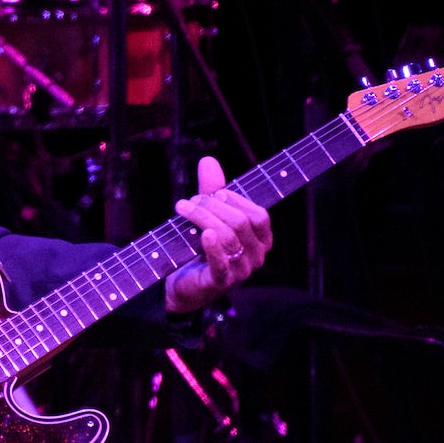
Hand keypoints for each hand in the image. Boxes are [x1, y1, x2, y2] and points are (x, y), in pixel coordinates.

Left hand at [163, 155, 274, 312]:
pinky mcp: (221, 282)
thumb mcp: (210, 216)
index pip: (258, 215)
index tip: (213, 192)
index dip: (236, 200)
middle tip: (189, 201)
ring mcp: (241, 271)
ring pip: (228, 238)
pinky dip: (213, 247)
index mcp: (261, 239)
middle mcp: (256, 256)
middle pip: (241, 223)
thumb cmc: (202, 247)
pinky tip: (205, 234)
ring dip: (203, 218)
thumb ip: (212, 190)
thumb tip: (208, 159)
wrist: (185, 283)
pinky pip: (221, 263)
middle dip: (214, 207)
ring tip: (183, 208)